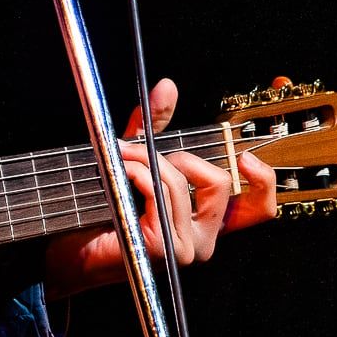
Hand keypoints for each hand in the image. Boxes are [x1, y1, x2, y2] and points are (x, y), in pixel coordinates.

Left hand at [44, 77, 279, 298]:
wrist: (73, 248)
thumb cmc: (107, 208)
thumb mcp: (136, 161)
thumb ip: (156, 129)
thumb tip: (167, 87)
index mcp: (208, 223)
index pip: (259, 209)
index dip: (264, 180)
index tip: (246, 156)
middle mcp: (204, 240)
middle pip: (218, 183)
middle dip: (180, 156)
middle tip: (145, 152)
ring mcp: (185, 249)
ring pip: (180, 185)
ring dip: (145, 161)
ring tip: (121, 158)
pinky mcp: (163, 247)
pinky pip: (158, 194)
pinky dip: (136, 174)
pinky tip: (120, 174)